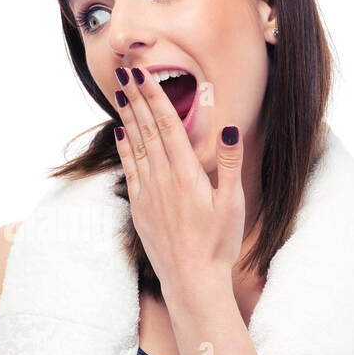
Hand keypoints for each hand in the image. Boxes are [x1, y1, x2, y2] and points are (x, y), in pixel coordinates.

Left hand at [110, 66, 245, 301]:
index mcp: (187, 174)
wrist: (191, 281)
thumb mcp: (233, 203)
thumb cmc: (218, 244)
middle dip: (138, 99)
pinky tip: (120, 134)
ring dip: (128, 118)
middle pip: (147, 130)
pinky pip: (129, 170)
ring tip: (121, 95)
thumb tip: (228, 129)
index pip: (167, 125)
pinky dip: (124, 148)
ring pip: (135, 146)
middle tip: (126, 73)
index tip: (143, 75)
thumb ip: (229, 164)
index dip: (155, 97)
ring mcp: (148, 193)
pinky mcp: (140, 208)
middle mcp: (162, 179)